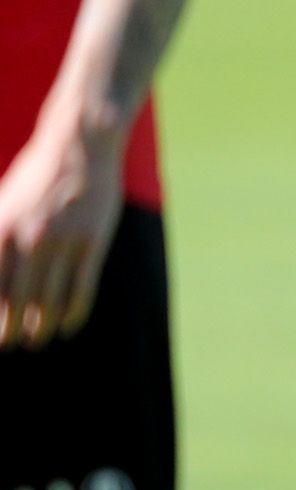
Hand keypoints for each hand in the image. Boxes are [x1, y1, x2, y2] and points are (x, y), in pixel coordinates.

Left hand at [0, 120, 125, 349]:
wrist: (81, 145)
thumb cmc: (38, 175)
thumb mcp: (5, 201)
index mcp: (2, 229)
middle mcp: (30, 238)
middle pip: (18, 298)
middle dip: (12, 327)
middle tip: (12, 344)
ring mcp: (64, 241)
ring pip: (50, 299)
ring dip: (42, 325)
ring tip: (38, 339)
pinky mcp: (93, 242)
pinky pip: (82, 288)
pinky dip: (74, 313)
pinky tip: (68, 326)